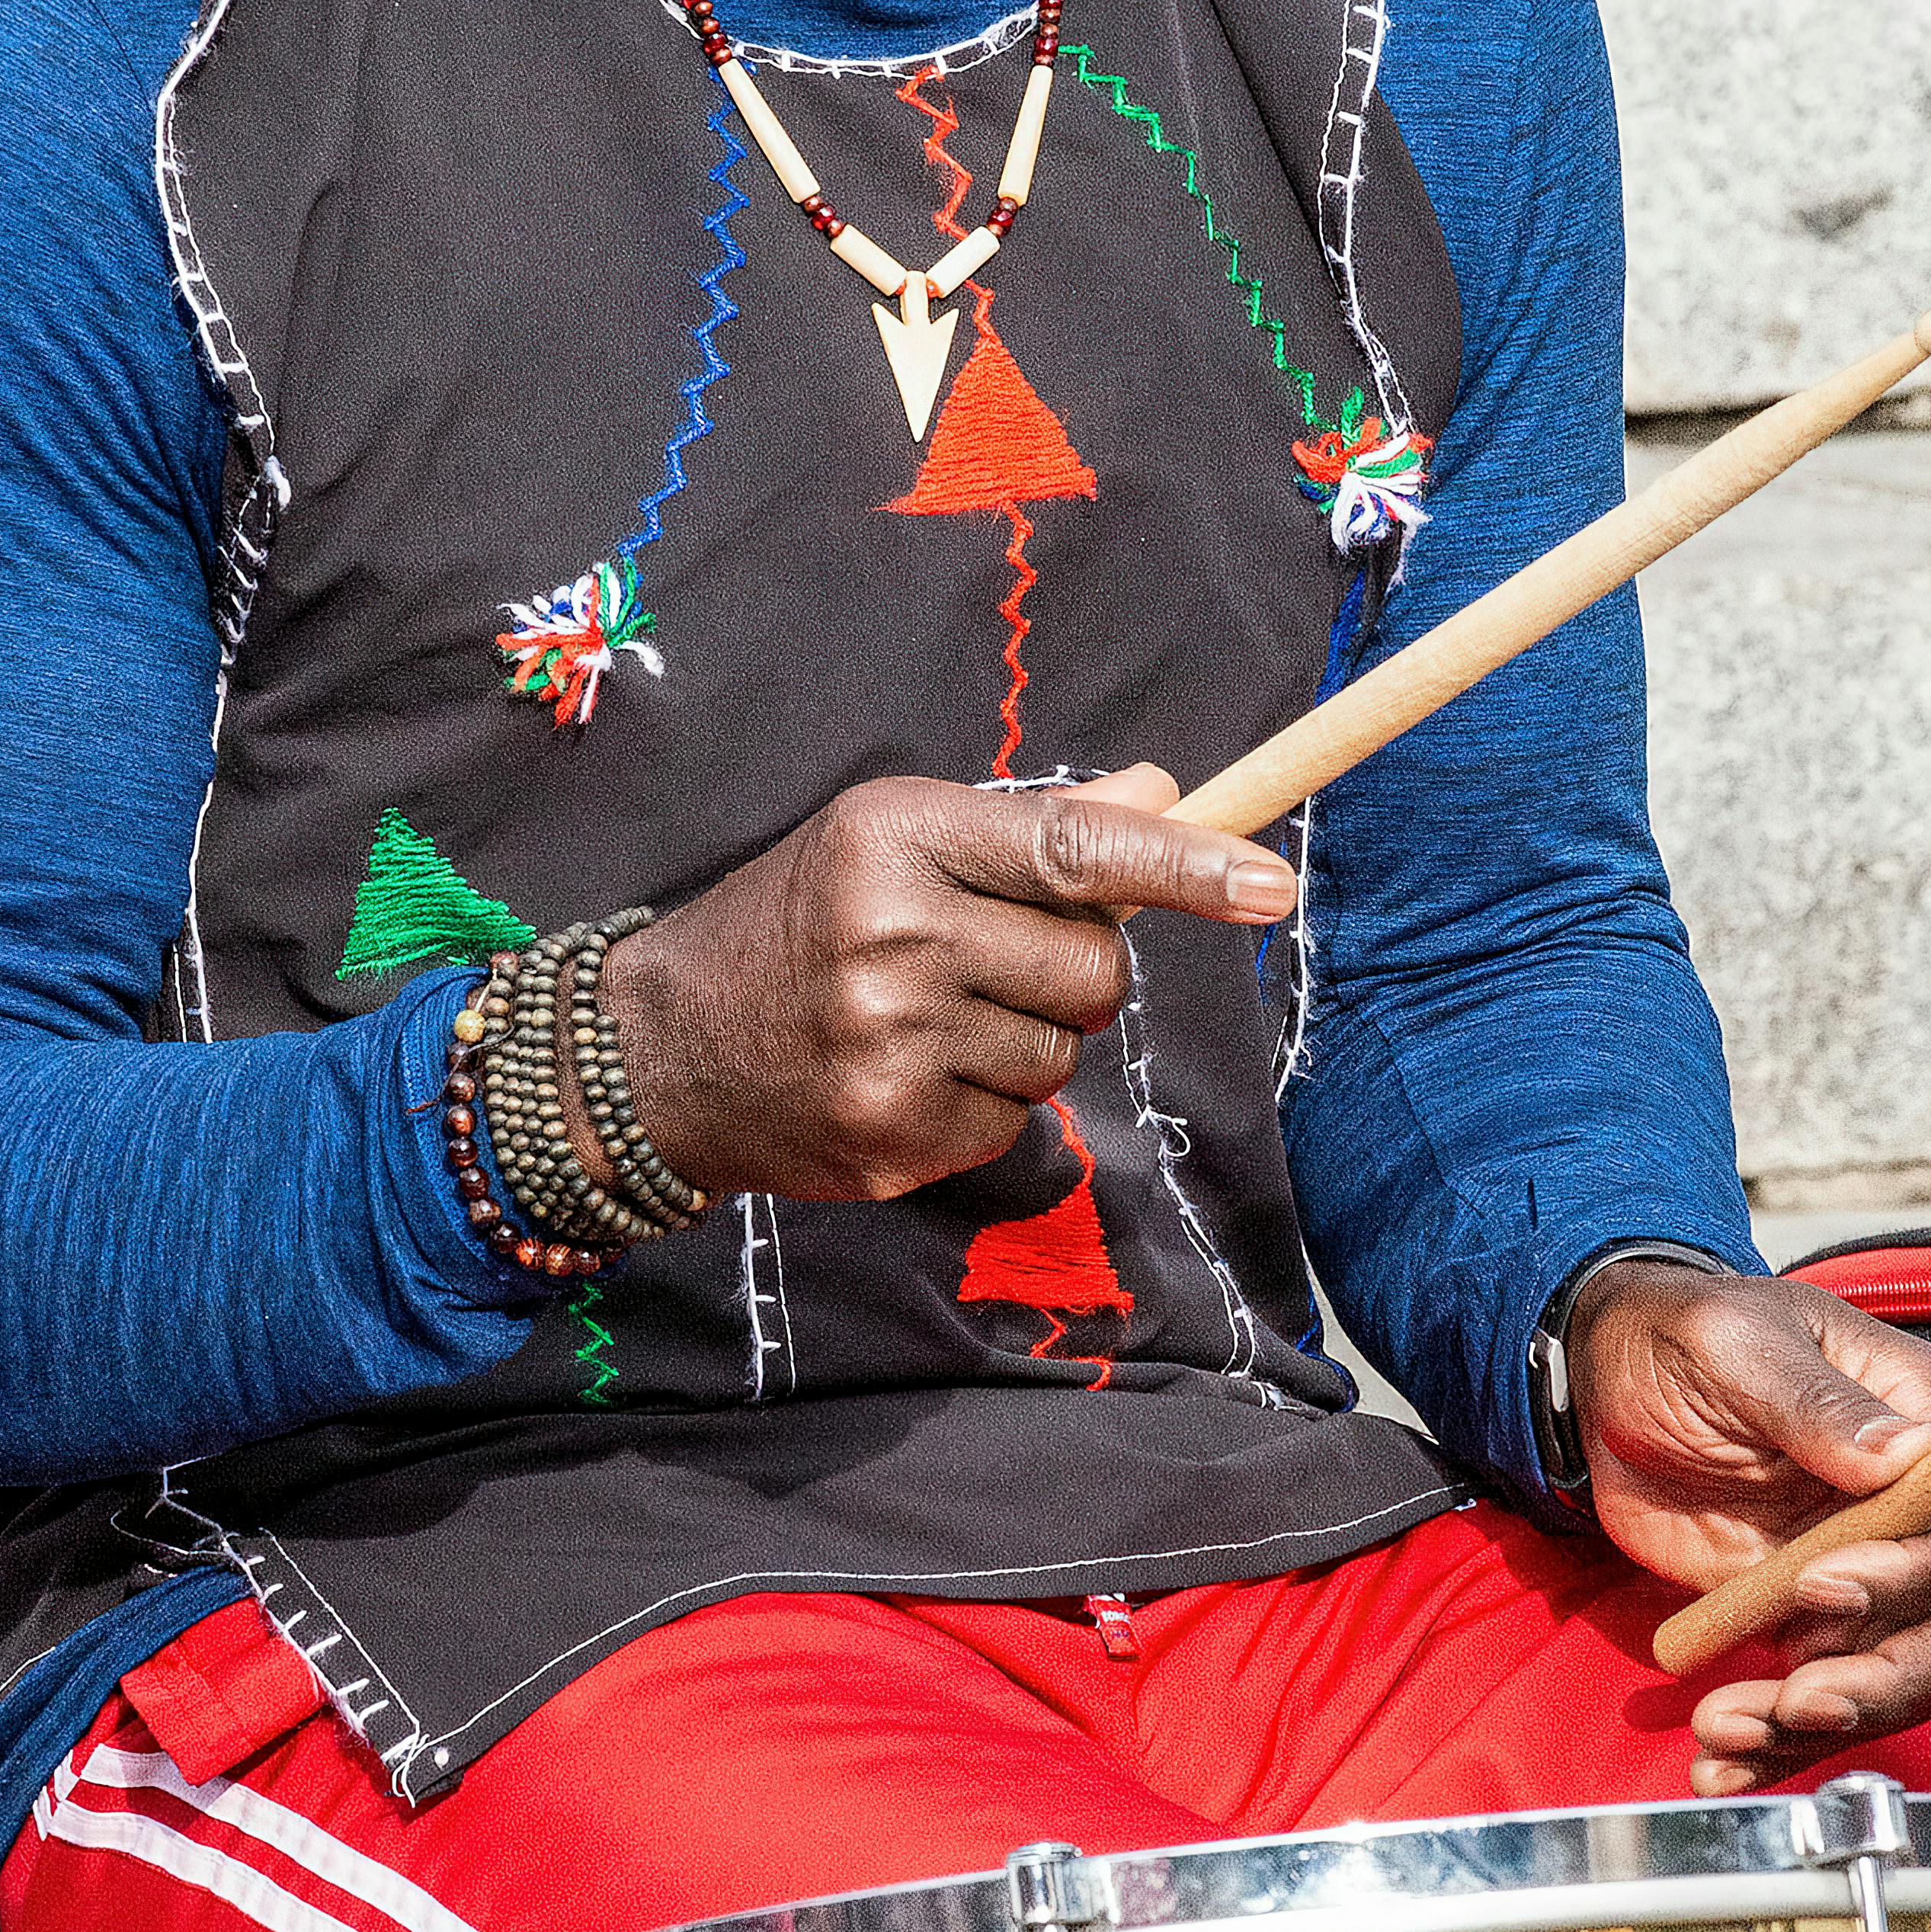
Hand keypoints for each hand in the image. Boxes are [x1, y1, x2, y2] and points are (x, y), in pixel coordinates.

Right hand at [598, 766, 1291, 1205]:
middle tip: (990, 961)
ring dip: (1024, 1040)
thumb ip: (1034, 827)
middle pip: (1093, 971)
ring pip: (1061, 1054)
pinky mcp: (894, 1138)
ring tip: (928, 1019)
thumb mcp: (892, 840)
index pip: (1074, 852)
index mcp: (897, 839)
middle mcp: (894, 939)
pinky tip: (905, 1075)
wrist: (658, 1052)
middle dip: (1074, 971)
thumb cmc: (796, 922)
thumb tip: (1163, 793)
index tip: (1272, 882)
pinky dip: (980, 1102)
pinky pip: (1014, 1123)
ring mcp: (892, 1048)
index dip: (1184, 869)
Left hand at [1566, 1261, 1930, 1794]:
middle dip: (1888, 1677)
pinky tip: (1725, 1761)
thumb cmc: (1682, 1339)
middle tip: (1799, 1696)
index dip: (1919, 1573)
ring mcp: (1872, 1577)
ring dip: (1827, 1722)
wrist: (1609, 1383)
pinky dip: (1781, 1747)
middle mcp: (1919, 1510)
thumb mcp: (1734, 1346)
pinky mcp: (1813, 1627)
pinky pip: (1828, 1703)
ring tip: (1729, 1727)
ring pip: (1905, 1680)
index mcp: (1924, 1423)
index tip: (1825, 1590)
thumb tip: (1908, 1454)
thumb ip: (1814, 1404)